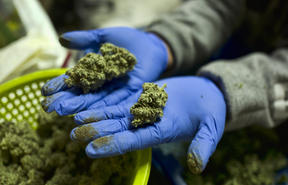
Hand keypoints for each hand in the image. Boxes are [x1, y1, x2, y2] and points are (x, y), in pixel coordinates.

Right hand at [41, 27, 168, 114]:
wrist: (152, 45)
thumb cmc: (129, 40)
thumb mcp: (106, 37)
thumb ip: (86, 40)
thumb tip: (61, 39)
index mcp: (95, 71)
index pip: (75, 80)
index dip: (60, 85)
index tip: (44, 91)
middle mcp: (103, 85)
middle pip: (82, 94)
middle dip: (65, 100)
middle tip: (48, 107)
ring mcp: (115, 91)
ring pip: (95, 101)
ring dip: (79, 107)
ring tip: (62, 111)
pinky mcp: (130, 95)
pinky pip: (115, 103)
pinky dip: (101, 109)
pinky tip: (87, 114)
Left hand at [70, 77, 225, 173]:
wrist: (207, 94)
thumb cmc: (212, 111)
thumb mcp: (212, 128)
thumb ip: (203, 145)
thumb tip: (197, 168)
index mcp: (162, 133)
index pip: (134, 142)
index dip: (113, 145)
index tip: (92, 150)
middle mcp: (148, 125)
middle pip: (118, 130)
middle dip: (97, 134)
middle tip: (73, 137)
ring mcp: (143, 111)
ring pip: (115, 117)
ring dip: (95, 119)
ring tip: (74, 121)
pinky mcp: (141, 98)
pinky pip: (120, 103)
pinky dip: (105, 105)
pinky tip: (88, 107)